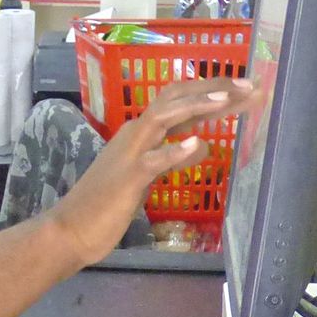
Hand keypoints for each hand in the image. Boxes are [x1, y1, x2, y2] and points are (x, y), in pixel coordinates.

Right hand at [43, 77, 257, 265]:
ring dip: (196, 105)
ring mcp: (130, 154)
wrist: (68, 232)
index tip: (244, 89)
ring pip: (163, 117)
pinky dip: (175, 151)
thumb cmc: (104, 208)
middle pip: (174, 97)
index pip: (179, 103)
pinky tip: (198, 144)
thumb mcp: (146, 180)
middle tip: (247, 84)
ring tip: (225, 99)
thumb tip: (201, 146)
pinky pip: (154, 160)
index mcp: (140, 135)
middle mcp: (134, 135)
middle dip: (211, 88)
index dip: (212, 93)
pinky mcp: (128, 178)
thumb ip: (171, 160)